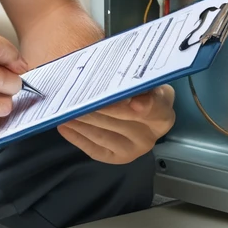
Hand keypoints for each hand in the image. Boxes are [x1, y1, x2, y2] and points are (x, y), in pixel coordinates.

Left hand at [57, 84, 174, 163]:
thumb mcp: (138, 78)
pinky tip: (64, 126)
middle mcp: (152, 132)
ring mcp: (136, 148)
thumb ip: (129, 76)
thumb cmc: (135, 88)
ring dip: (82, 122)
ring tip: (65, 110)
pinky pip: (96, 150)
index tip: (133, 102)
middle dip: (99, 109)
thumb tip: (107, 70)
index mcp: (163, 107)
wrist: (139, 108)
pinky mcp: (119, 158)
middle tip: (79, 98)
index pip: (156, 106)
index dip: (146, 105)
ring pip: (105, 135)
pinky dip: (78, 137)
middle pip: (123, 120)